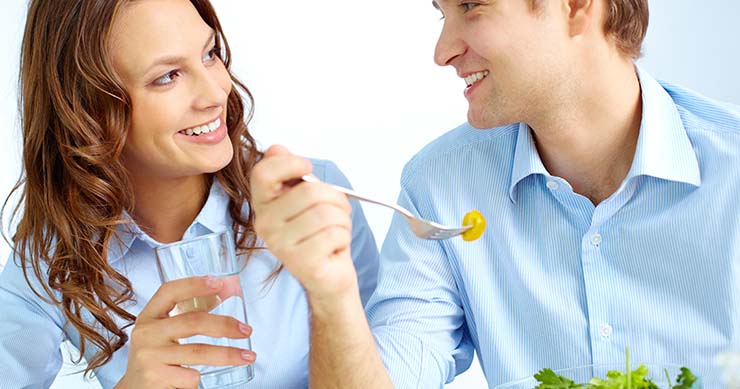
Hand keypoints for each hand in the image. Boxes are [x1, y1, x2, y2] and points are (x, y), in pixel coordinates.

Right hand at [116, 276, 254, 388]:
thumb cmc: (156, 356)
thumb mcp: (164, 332)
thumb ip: (188, 315)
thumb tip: (223, 293)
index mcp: (148, 317)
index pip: (169, 291)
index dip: (194, 284)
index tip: (219, 283)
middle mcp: (146, 334)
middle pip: (193, 322)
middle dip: (225, 325)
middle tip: (247, 330)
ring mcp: (149, 356)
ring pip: (199, 351)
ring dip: (229, 354)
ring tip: (248, 357)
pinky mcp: (155, 378)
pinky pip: (192, 376)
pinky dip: (201, 378)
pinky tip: (200, 379)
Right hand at [251, 145, 358, 303]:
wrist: (329, 276)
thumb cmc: (319, 234)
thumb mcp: (306, 198)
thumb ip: (291, 173)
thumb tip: (276, 149)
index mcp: (263, 204)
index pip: (263, 173)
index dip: (290, 163)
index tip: (307, 167)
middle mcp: (265, 224)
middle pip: (309, 192)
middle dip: (335, 199)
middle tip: (337, 211)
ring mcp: (280, 245)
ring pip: (326, 214)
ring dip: (342, 220)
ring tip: (336, 231)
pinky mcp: (300, 262)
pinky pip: (334, 234)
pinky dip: (344, 238)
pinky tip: (334, 247)